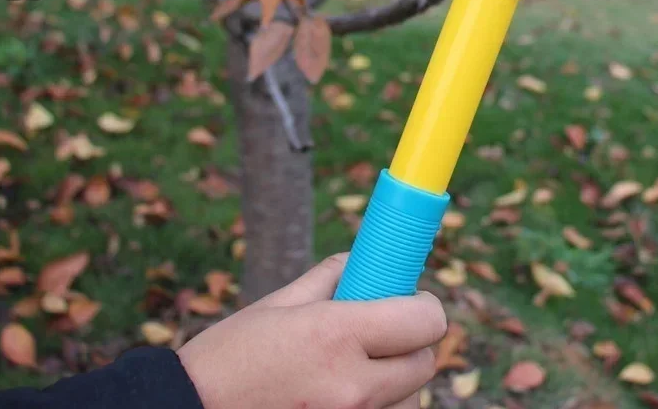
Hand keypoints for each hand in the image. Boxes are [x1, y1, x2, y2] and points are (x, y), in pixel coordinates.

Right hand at [178, 253, 445, 408]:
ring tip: (355, 366)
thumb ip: (329, 278)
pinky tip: (341, 391)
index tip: (412, 298)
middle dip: (412, 341)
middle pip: (424, 363)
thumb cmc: (232, 354)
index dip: (425, 306)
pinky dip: (377, 403)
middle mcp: (353, 385)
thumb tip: (361, 262)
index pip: (425, 320)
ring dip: (396, 379)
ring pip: (409, 397)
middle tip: (384, 330)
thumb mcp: (279, 303)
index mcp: (335, 334)